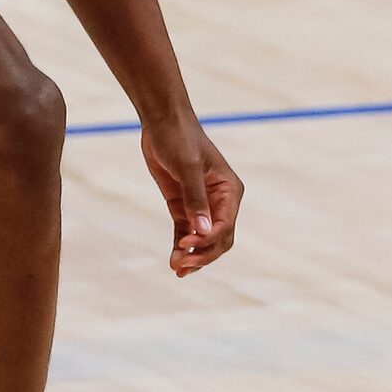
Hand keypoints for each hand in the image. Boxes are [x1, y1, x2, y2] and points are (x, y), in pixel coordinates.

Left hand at [140, 116, 242, 276]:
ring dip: (192, 255)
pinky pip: (186, 232)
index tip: (186, 244)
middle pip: (218, 239)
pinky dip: (181, 246)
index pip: (225, 226)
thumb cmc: (179, 139)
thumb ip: (195, 199)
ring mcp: (201, 205)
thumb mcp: (187, 167)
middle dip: (202, 254)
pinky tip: (173, 261)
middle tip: (181, 264)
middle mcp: (220, 201)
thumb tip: (203, 231)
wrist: (162, 123)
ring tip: (177, 269)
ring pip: (202, 240)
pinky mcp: (182, 205)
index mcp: (229, 191)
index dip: (208, 240)